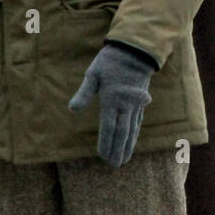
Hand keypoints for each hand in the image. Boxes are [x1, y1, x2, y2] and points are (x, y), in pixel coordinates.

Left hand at [69, 43, 155, 166]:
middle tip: (115, 165)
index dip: (106, 142)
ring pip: (132, 128)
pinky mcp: (141, 100)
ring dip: (128, 145)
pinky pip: (138, 121)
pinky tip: (132, 140)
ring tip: (124, 159)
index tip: (103, 156)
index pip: (109, 126)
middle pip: (122, 131)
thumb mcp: (93, 73)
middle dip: (118, 149)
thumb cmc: (111, 61)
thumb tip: (73, 110)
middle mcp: (126, 104)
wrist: (136, 50)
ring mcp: (135, 103)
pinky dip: (135, 133)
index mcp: (112, 99)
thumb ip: (84, 93)